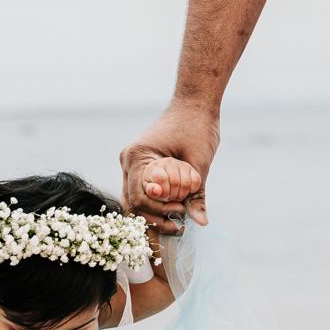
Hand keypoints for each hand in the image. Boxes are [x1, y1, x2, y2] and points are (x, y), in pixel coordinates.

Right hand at [120, 104, 219, 234]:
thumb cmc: (197, 127)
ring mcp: (132, 165)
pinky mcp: (141, 168)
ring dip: (154, 215)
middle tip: (177, 225)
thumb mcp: (200, 163)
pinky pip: (143, 193)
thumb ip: (196, 194)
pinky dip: (156, 205)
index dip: (158, 210)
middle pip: (132, 203)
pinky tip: (173, 213)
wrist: (195, 104)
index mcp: (137, 156)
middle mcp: (129, 161)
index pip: (138, 196)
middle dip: (154, 218)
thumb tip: (200, 222)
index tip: (180, 212)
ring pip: (135, 201)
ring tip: (176, 222)